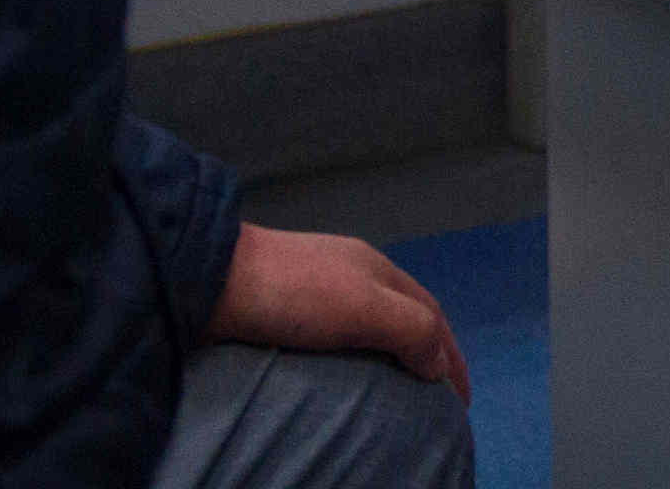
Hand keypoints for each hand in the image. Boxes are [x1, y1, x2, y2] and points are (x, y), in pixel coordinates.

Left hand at [211, 225, 469, 399]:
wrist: (209, 278)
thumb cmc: (294, 292)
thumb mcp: (365, 307)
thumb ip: (410, 330)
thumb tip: (439, 364)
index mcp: (376, 269)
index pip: (429, 315)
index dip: (450, 356)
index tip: (459, 401)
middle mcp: (350, 274)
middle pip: (403, 317)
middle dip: (425, 354)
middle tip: (432, 400)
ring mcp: (314, 289)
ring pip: (367, 327)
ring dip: (388, 358)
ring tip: (392, 397)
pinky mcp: (281, 308)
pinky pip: (335, 338)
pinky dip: (354, 359)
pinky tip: (341, 379)